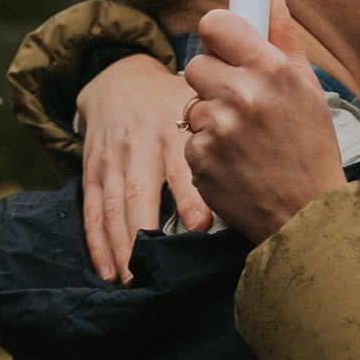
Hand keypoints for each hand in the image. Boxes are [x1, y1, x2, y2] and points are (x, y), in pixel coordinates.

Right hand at [77, 51, 209, 280]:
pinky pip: (93, 210)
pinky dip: (97, 243)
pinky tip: (107, 271)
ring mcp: (113, 160)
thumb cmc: (173, 101)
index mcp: (171, 131)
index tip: (200, 226)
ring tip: (132, 280)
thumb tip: (266, 168)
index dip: (188, 198)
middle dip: (146, 233)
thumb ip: (225, 129)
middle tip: (159, 269)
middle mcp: (139, 146)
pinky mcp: (93, 171)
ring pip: (114, 208)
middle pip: (139, 194)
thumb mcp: (198, 104)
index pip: (179, 167)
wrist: (119, 79)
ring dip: (120, 247)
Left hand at [181, 0, 348, 238]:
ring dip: (211, 117)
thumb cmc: (311, 148)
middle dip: (214, 79)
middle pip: (196, 63)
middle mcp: (241, 95)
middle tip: (241, 101)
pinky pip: (189, 139)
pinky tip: (235, 161)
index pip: (214, 24)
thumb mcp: (306, 89)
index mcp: (270, 69)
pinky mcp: (198, 160)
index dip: (218, 35)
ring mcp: (216, 130)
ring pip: (191, 104)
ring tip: (244, 139)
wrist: (305, 216)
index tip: (226, 46)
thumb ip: (283, 36)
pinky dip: (207, 148)